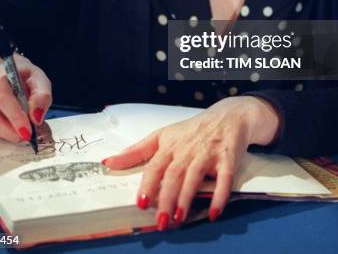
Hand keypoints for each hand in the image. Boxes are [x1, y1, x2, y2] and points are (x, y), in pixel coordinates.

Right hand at [0, 54, 51, 142]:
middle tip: (27, 135)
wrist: (11, 73)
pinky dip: (2, 131)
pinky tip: (12, 125)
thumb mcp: (40, 80)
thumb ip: (42, 97)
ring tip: (22, 129)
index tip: (27, 131)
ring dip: (8, 133)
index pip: (3, 98)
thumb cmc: (26, 76)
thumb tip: (36, 117)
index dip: (15, 117)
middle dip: (11, 131)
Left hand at [101, 96, 279, 229]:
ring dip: (187, 198)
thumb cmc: (192, 130)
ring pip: (195, 176)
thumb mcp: (162, 135)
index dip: (148, 184)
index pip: (155, 165)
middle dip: (166, 198)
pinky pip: (224, 178)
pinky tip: (214, 212)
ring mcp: (208, 153)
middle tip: (160, 221)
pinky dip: (220, 196)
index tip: (140, 202)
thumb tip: (108, 162)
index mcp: (170, 145)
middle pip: (174, 174)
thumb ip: (136, 151)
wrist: (228, 116)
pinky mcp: (228, 158)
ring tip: (178, 217)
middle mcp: (188, 149)